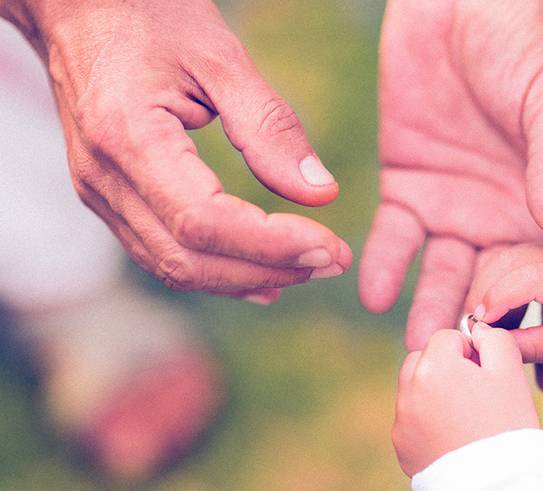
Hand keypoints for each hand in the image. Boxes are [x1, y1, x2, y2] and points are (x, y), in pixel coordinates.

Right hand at [1, 0, 350, 299]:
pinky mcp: (108, 198)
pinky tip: (262, 278)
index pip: (204, 222)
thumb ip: (271, 126)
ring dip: (247, 279)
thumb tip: (322, 194)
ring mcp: (99, 193)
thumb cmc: (150, 16)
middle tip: (333, 262)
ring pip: (174, 267)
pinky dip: (217, 272)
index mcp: (128, 138)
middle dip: (268, 270)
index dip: (271, 246)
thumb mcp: (221, 57)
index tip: (330, 248)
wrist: (77, 6)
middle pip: (189, 258)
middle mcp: (103, 178)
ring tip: (309, 268)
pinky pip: (162, 254)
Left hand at [361, 0, 542, 348]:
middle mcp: (503, 216)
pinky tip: (374, 293)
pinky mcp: (407, 185)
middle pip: (493, 286)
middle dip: (480, 327)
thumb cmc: (521, 41)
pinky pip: (394, 237)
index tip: (531, 357)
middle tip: (466, 369)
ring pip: (443, 272)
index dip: (542, 312)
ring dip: (430, 309)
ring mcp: (454, 205)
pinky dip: (384, 265)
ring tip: (419, 348)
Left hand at [393, 325, 538, 477]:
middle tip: (477, 394)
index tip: (488, 376)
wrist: (498, 490)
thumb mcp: (510, 372)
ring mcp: (402, 422)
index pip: (447, 337)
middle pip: (423, 359)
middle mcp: (408, 391)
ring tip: (467, 416)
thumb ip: (493, 338)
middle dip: (446, 368)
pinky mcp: (402, 448)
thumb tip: (476, 331)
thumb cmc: (508, 426)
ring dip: (435, 392)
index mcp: (433, 366)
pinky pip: (413, 420)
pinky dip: (429, 422)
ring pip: (415, 389)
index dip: (471, 352)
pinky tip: (456, 438)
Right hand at [465, 241, 542, 392]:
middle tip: (474, 326)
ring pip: (504, 257)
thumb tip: (491, 344)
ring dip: (485, 288)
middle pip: (509, 262)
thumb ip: (533, 346)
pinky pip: (509, 258)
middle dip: (484, 293)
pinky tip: (497, 310)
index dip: (497, 299)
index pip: (528, 278)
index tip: (480, 323)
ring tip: (485, 321)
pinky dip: (495, 282)